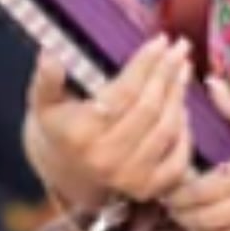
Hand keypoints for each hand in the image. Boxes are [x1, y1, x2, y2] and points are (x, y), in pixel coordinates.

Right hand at [23, 36, 194, 206]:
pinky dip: (185, 133)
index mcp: (80, 135)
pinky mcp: (146, 189)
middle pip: (149, 109)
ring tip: (182, 70)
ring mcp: (127, 178)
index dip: (145, 65)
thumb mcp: (44, 101)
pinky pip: (178, 160)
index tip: (161, 40)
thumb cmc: (59, 125)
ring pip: (166, 130)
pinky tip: (183, 107)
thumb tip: (49, 54)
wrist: (66, 171)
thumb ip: (47, 79)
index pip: (124, 93)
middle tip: (180, 48)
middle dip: (167, 74)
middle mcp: (105, 159)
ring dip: (178, 96)